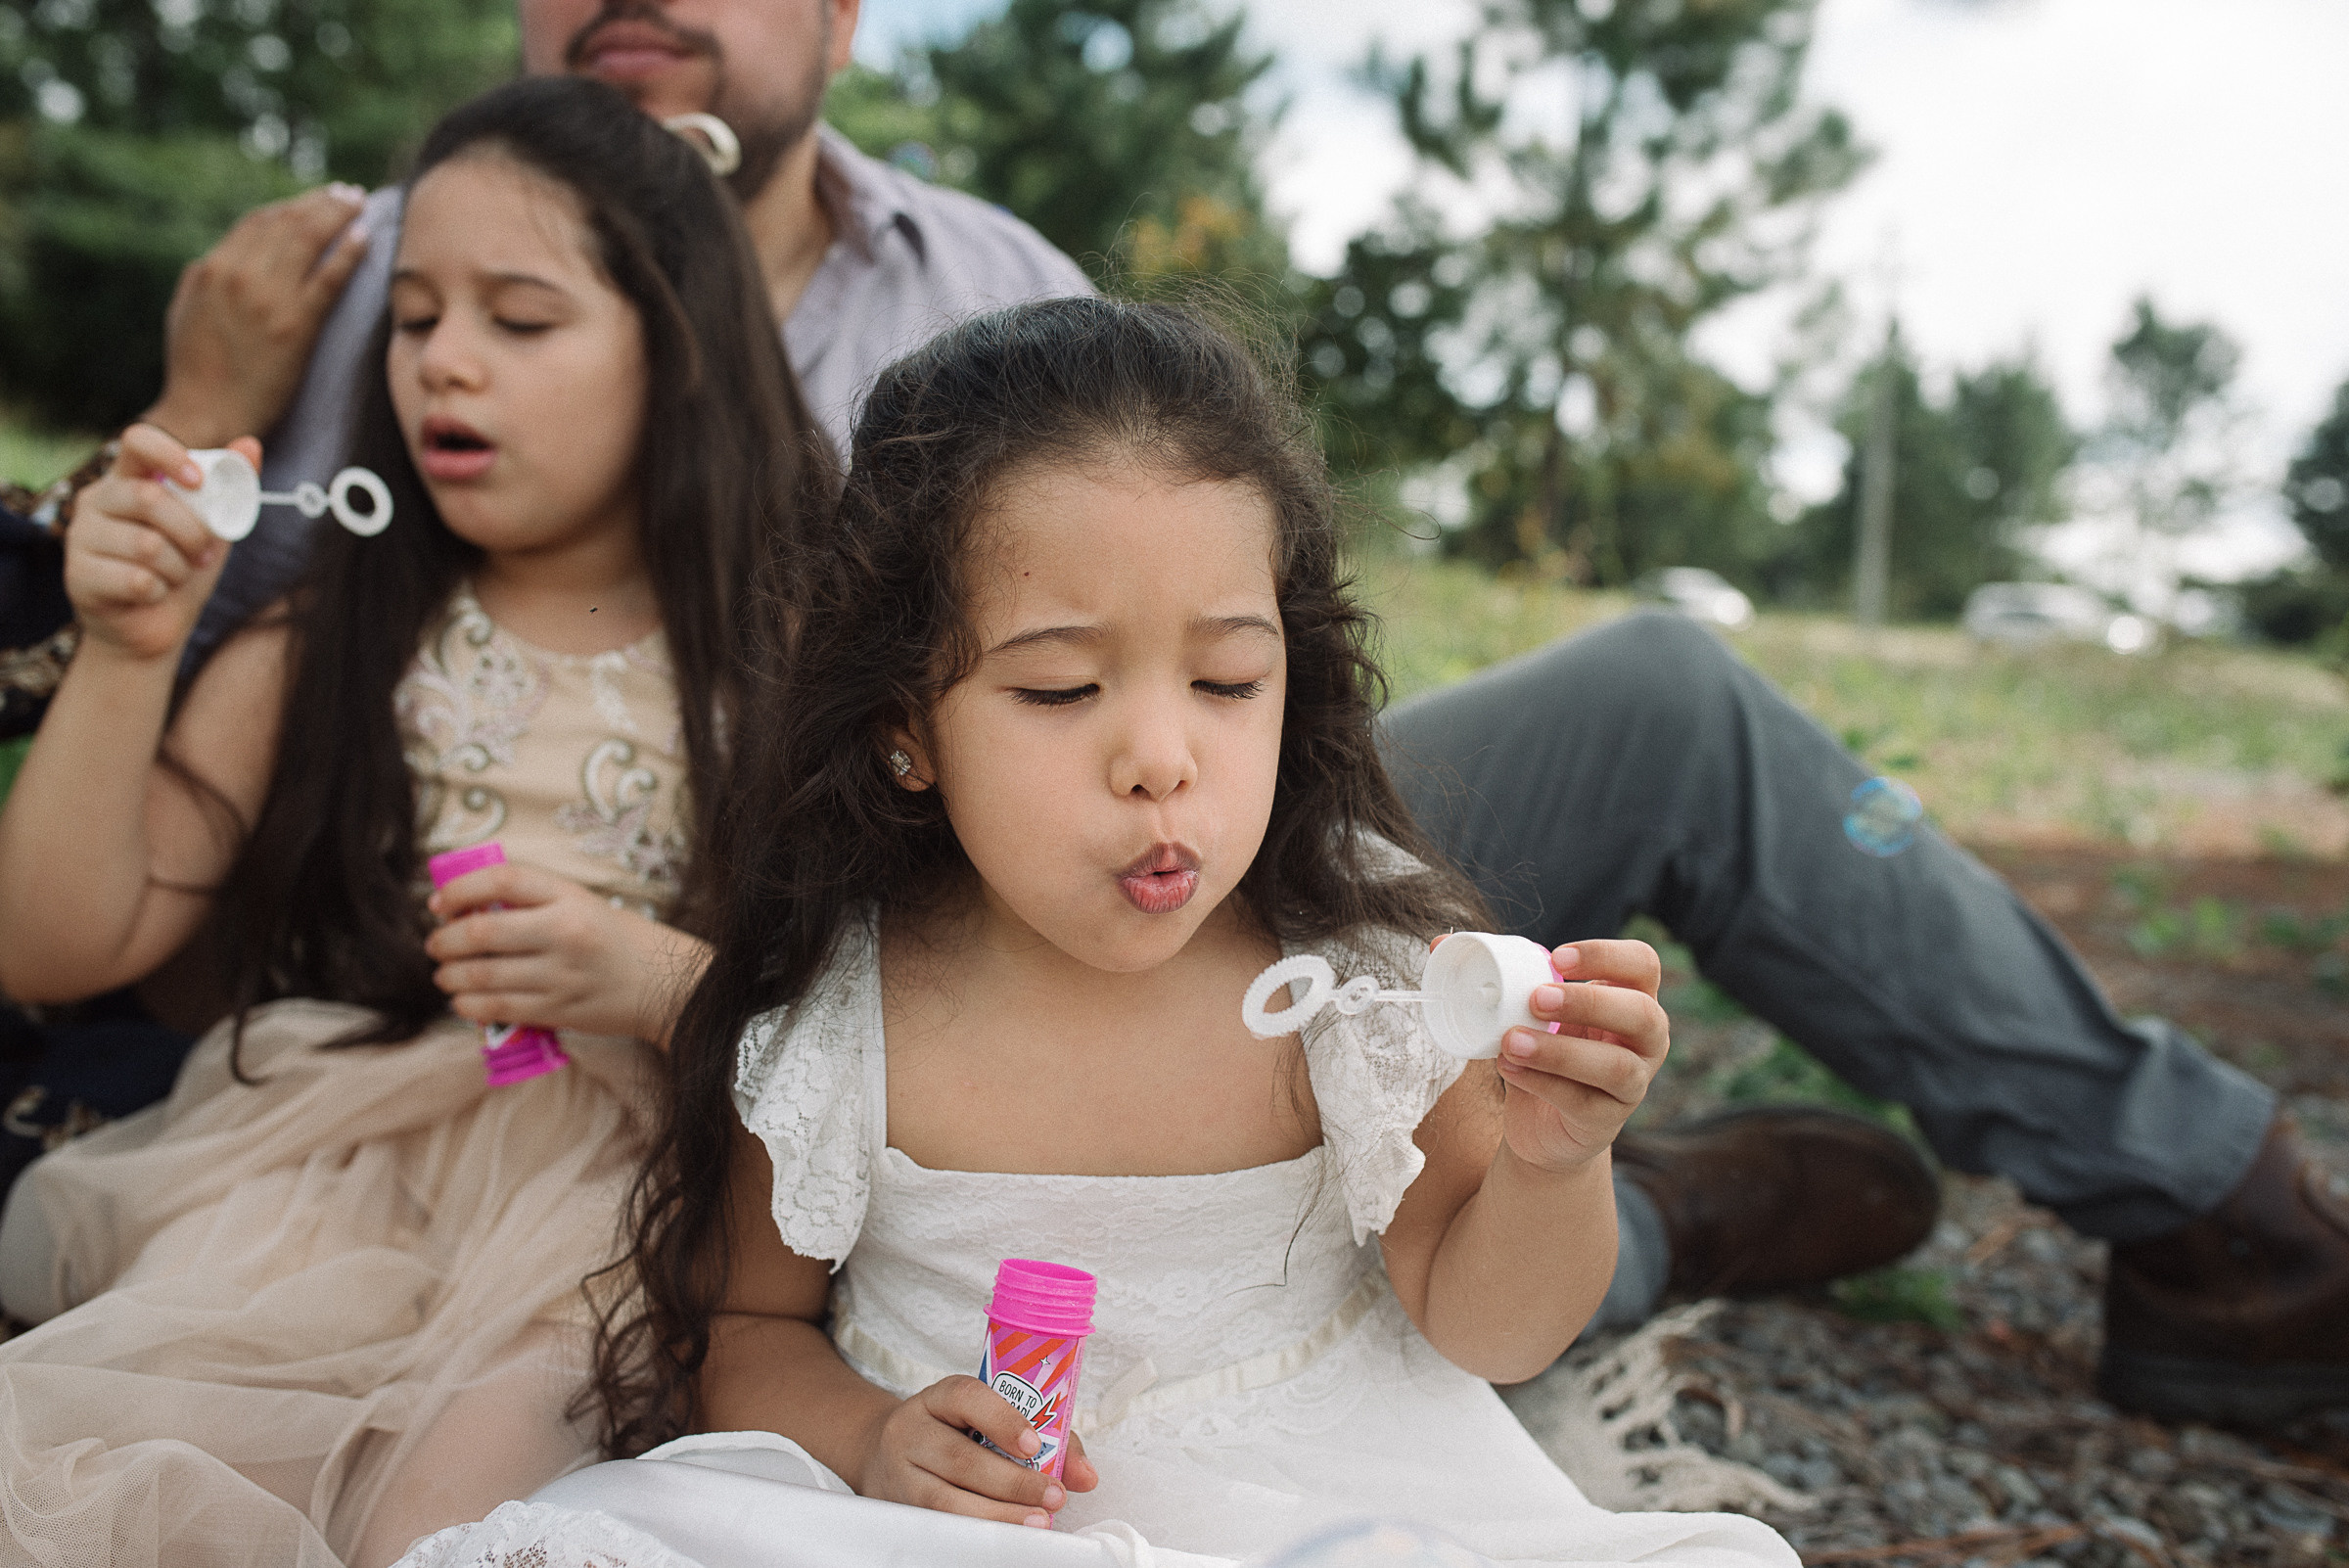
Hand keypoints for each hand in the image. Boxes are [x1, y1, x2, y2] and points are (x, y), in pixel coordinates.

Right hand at [64, 425, 250, 662]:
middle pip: (149, 498)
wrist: (156, 626)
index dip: (169, 455)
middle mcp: (96, 501)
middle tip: (201, 554)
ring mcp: (80, 537)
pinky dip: (159, 592)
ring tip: (173, 576)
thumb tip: (251, 444)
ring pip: (146, 544)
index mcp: (127, 480)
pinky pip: (136, 580)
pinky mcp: (77, 575)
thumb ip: (230, 488)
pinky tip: (152, 594)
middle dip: (192, 533)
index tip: (198, 482)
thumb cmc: (182, 569)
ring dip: (178, 568)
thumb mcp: (213, 527)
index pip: (137, 441)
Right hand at [142, 184, 371, 447]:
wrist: (204, 413)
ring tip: (360, 205)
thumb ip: (207, 277)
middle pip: (288, 222)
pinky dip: (349, 252)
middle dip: (322, 203)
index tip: (316, 199)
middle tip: (350, 193)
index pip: (259, 221)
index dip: (292, 205)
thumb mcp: (188, 309)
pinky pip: (329, 278)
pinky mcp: (295, 325)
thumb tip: (222, 254)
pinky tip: (365, 238)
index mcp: (212, 268)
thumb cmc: (195, 369)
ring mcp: (268, 298)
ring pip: (308, 240)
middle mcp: (238, 274)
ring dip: (338, 216)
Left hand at [426, 860, 709, 1042]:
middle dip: (444, 940)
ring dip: (449, 975)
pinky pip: (497, 1008)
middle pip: (481, 932)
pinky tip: (461, 1000)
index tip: (439, 902)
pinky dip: (467, 1005)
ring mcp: (560, 975)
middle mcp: (563, 933)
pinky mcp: (557, 1009)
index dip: (460, 888)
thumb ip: (534, 903)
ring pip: (482, 975)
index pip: (503, 880)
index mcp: (570, 898)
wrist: (664, 984)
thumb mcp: (583, 904)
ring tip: (444, 974)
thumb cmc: (618, 940)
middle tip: (435, 944)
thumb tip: (469, 908)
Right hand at [857, 1376, 1099, 1527]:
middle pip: (960, 1458)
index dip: (1001, 1419)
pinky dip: (976, 1532)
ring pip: (945, 1500)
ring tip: (1037, 1522)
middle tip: (1054, 1497)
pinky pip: (938, 1525)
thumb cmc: (954, 1433)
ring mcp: (901, 1474)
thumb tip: (1086, 1475)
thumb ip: (1046, 1439)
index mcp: (938, 1399)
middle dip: (1012, 1482)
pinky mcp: (900, 1510)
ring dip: (997, 1515)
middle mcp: (911, 1431)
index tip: (1034, 1445)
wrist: (881, 1452)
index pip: (966, 1397)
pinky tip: (1006, 1537)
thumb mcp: (989, 1420)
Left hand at [1494, 938, 1668, 1172]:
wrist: (1542, 1125)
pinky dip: (1541, 1083)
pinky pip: (1582, 1101)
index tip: (1558, 957)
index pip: (1643, 964)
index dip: (1608, 955)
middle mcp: (1646, 1040)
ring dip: (1560, 1051)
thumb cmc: (1544, 1052)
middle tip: (1536, 998)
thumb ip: (1495, 979)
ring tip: (1510, 1040)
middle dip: (1588, 1002)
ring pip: (1616, 1066)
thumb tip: (1439, 944)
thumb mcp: (1527, 1012)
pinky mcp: (1607, 1119)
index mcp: (1631, 998)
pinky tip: (1509, 1069)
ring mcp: (1634, 1083)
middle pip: (1642, 1013)